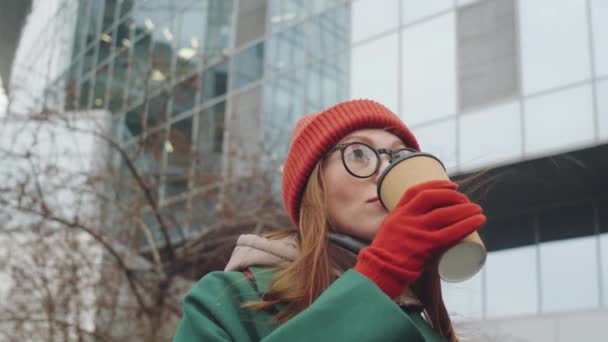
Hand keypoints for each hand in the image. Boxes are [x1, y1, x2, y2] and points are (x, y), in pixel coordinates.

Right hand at [354, 180, 485, 298]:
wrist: (381, 271)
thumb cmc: (388, 254)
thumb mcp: (390, 229)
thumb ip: (403, 222)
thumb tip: (423, 217)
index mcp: (398, 212)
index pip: (417, 191)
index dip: (437, 184)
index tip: (453, 185)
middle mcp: (407, 218)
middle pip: (433, 198)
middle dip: (453, 195)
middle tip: (467, 200)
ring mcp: (417, 231)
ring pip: (446, 214)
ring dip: (466, 209)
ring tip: (478, 210)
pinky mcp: (427, 246)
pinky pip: (451, 233)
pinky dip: (467, 225)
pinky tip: (478, 221)